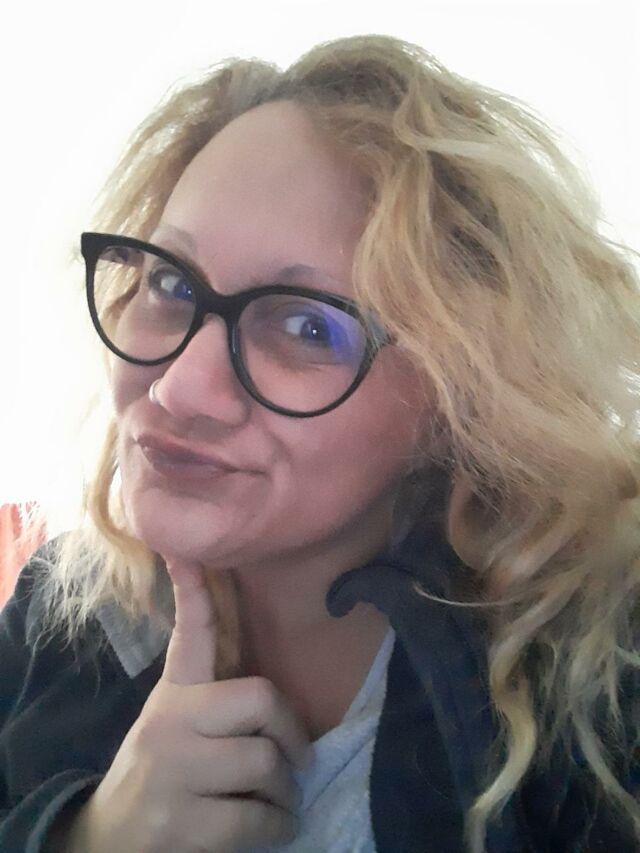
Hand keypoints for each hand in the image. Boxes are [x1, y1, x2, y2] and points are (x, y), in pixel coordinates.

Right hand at [64, 559, 310, 852]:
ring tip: (279, 800)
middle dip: (291, 734)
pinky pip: (258, 817)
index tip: (187, 551)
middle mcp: (168, 723)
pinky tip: (274, 827)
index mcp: (173, 695)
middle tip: (298, 760)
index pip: (190, 634)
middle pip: (259, 698)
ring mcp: (171, 772)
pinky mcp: (179, 823)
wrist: (110, 842)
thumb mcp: (176, 726)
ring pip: (265, 761)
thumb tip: (259, 674)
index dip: (193, 592)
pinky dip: (280, 826)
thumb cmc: (163, 777)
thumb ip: (214, 696)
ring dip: (287, 791)